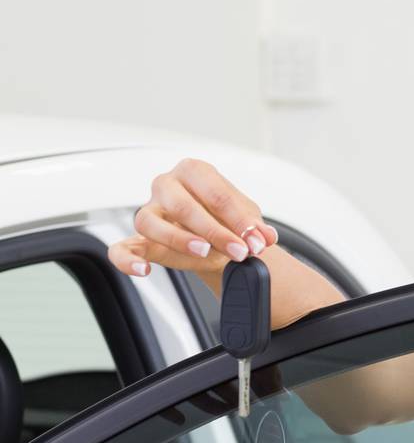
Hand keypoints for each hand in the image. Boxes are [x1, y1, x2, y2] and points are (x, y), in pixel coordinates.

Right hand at [107, 159, 278, 278]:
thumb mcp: (246, 219)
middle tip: (240, 251)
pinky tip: (144, 270)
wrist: (216, 235)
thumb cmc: (226, 219)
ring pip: (149, 222)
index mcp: (194, 171)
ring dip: (178, 239)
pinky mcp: (138, 237)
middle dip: (216, 232)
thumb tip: (264, 237)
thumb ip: (255, 228)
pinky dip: (127, 260)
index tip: (257, 240)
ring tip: (205, 252)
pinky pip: (121, 248)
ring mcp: (149, 210)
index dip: (239, 219)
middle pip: (184, 206)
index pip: (216, 193)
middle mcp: (166, 185)